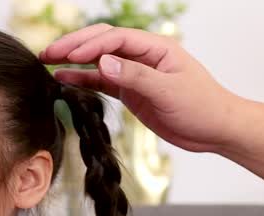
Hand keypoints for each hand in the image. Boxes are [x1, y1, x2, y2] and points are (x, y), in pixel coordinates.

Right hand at [39, 24, 241, 153]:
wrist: (216, 129)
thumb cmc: (202, 107)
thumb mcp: (169, 91)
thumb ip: (135, 76)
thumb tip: (103, 62)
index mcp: (156, 48)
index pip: (116, 38)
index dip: (90, 45)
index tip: (68, 56)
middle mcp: (143, 56)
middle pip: (102, 42)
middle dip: (74, 45)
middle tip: (47, 53)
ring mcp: (136, 73)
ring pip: (98, 60)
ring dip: (73, 60)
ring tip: (47, 61)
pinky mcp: (131, 91)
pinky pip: (102, 81)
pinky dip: (82, 79)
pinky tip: (63, 79)